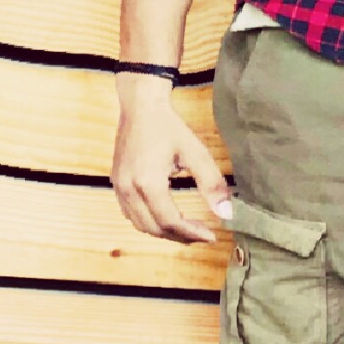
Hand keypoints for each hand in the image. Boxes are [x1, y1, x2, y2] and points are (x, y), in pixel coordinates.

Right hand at [112, 77, 230, 243]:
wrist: (140, 107)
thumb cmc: (168, 127)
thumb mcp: (196, 152)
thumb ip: (212, 184)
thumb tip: (227, 214)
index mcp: (148, 181)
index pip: (170, 221)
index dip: (192, 233)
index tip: (211, 235)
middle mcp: (129, 188)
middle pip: (155, 228)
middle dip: (180, 236)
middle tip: (202, 233)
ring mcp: (119, 187)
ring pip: (140, 225)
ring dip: (165, 232)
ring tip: (187, 228)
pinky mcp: (116, 183)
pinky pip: (131, 214)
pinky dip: (149, 222)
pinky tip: (166, 216)